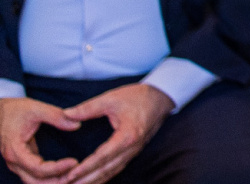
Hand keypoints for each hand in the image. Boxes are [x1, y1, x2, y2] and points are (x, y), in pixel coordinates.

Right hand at [1, 97, 81, 181]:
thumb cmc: (15, 110)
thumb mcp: (36, 108)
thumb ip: (56, 116)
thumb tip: (77, 124)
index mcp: (15, 151)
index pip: (37, 168)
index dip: (57, 168)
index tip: (74, 162)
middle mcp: (14, 162)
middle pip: (36, 181)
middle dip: (57, 180)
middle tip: (78, 172)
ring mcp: (17, 164)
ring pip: (34, 182)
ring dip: (54, 181)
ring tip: (74, 173)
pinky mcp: (22, 162)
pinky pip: (35, 176)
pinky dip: (49, 177)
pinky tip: (65, 171)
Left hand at [59, 83, 173, 183]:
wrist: (161, 97)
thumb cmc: (138, 97)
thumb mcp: (111, 98)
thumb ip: (88, 108)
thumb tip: (66, 114)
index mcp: (127, 136)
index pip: (102, 157)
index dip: (85, 168)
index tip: (69, 175)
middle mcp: (132, 148)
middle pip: (106, 170)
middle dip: (86, 180)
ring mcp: (134, 152)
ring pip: (112, 172)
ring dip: (93, 181)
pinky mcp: (133, 152)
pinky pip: (116, 169)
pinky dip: (103, 177)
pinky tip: (92, 180)